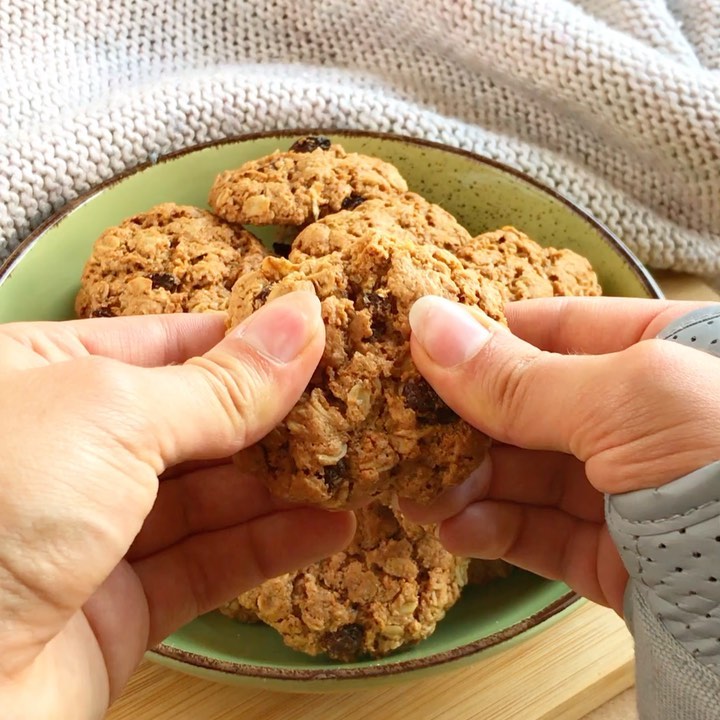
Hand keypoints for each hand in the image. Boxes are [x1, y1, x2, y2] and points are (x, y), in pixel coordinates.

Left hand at [0, 292, 355, 719]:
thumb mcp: (113, 414)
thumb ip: (219, 383)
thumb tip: (302, 321)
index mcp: (47, 375)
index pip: (170, 344)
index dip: (247, 340)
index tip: (322, 338)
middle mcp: (70, 450)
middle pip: (198, 423)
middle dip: (275, 419)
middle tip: (355, 407)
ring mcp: (94, 532)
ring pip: (211, 500)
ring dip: (283, 488)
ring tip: (356, 469)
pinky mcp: (116, 610)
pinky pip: (207, 568)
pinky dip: (271, 549)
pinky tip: (330, 529)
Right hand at [401, 296, 719, 613]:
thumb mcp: (624, 399)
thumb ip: (516, 375)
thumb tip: (427, 322)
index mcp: (663, 355)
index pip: (552, 331)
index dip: (483, 337)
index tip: (419, 349)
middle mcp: (644, 419)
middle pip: (527, 408)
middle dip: (463, 421)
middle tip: (402, 430)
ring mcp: (628, 490)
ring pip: (524, 476)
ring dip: (465, 482)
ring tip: (414, 491)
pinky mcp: (616, 558)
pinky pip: (540, 536)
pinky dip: (491, 531)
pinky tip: (454, 529)